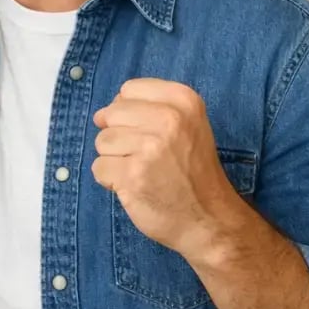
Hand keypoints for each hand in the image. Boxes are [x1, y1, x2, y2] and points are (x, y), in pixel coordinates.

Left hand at [91, 78, 247, 260]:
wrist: (210, 219)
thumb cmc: (193, 171)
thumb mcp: (188, 124)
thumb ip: (150, 108)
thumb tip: (101, 114)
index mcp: (184, 101)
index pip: (129, 89)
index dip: (128, 111)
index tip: (145, 131)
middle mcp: (169, 119)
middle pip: (112, 114)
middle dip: (120, 136)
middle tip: (145, 156)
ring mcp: (150, 148)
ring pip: (102, 141)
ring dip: (115, 160)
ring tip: (141, 172)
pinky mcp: (133, 176)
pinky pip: (99, 168)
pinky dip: (111, 181)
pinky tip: (135, 186)